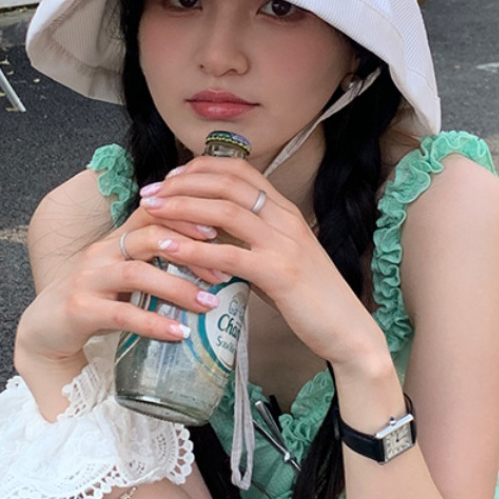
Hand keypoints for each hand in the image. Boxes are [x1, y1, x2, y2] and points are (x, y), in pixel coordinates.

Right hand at [15, 205, 222, 372]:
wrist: (44, 329)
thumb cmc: (95, 299)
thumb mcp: (125, 274)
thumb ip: (156, 263)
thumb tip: (214, 263)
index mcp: (116, 239)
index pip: (152, 212)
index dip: (185, 216)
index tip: (218, 231)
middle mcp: (101, 252)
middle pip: (148, 236)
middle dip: (189, 252)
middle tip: (223, 271)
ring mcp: (88, 279)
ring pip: (137, 273)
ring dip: (177, 288)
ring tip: (208, 304)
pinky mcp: (79, 309)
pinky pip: (121, 313)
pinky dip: (153, 322)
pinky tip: (178, 332)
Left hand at [135, 157, 388, 369]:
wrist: (348, 329)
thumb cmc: (309, 298)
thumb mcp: (278, 257)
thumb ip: (249, 242)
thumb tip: (206, 235)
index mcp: (285, 210)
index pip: (239, 170)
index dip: (200, 168)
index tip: (169, 178)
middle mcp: (285, 218)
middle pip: (227, 183)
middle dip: (182, 183)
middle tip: (149, 192)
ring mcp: (284, 243)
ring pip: (225, 210)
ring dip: (181, 207)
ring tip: (150, 211)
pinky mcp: (280, 273)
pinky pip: (229, 254)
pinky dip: (195, 249)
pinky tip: (169, 248)